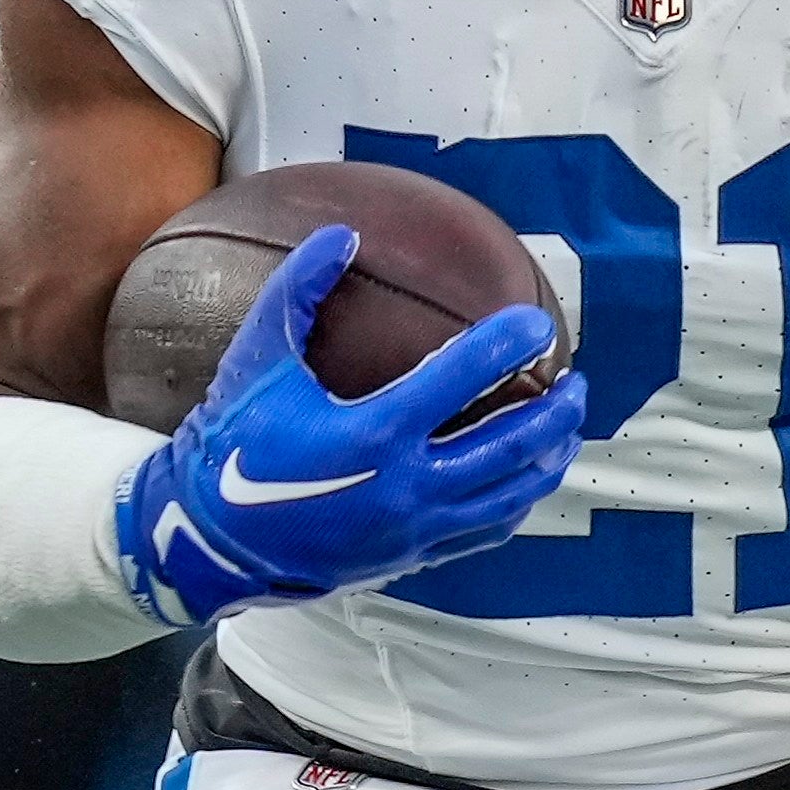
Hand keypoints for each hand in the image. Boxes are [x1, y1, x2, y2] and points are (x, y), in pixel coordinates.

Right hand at [114, 226, 576, 623]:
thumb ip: (298, 290)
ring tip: (567, 425)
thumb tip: (342, 234)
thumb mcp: (258, 359)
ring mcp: (414, 527)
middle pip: (509, 445)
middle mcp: (404, 486)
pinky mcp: (413, 554)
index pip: (460, 379)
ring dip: (548, 456)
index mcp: (371, 434)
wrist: (213, 538)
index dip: (505, 345)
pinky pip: (486, 529)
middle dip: (554, 410)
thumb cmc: (234, 443)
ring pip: (509, 494)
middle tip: (576, 379)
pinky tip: (528, 476)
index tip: (535, 321)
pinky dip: (518, 500)